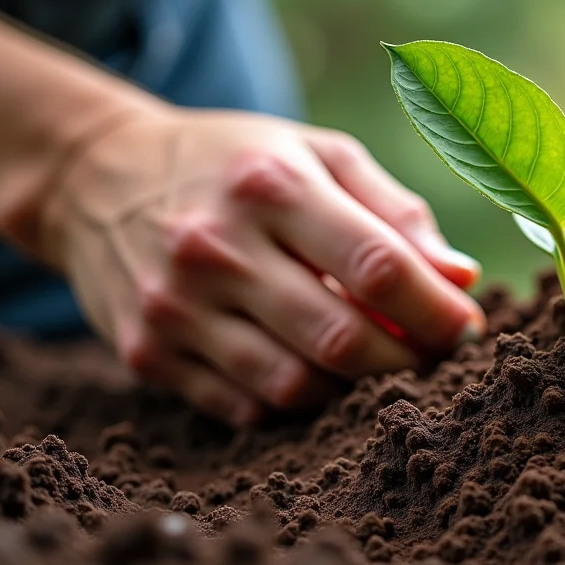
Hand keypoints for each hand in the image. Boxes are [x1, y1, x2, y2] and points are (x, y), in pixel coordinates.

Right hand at [37, 105, 485, 423]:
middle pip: (340, 339)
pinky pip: (243, 408)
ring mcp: (174, 307)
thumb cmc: (237, 165)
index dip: (435, 310)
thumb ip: (397, 214)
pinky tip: (308, 371)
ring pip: (293, 386)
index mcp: (271, 185)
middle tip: (431, 358)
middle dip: (405, 361)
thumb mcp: (319, 156)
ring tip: (372, 364)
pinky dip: (291, 402)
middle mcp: (216, 247)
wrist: (98, 178)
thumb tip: (461, 281)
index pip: (377, 267)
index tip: (466, 327)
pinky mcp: (147, 354)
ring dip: (351, 389)